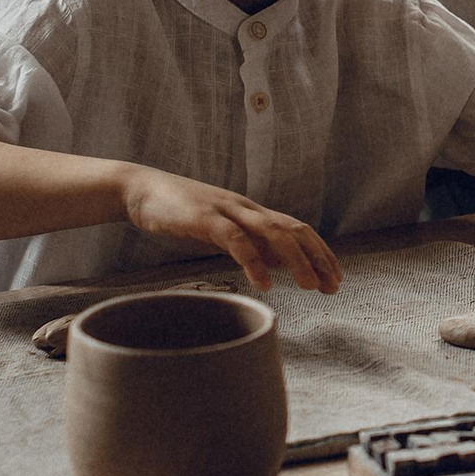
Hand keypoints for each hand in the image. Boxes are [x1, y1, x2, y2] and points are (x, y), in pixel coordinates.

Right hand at [120, 165, 342, 293]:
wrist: (139, 189)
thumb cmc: (179, 212)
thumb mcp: (220, 229)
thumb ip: (246, 242)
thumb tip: (275, 263)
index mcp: (250, 212)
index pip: (296, 229)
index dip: (319, 252)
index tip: (335, 278)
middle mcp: (245, 208)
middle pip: (293, 229)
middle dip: (318, 257)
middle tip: (334, 286)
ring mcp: (226, 210)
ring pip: (272, 232)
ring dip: (296, 260)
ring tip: (310, 286)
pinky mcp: (203, 218)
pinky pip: (236, 239)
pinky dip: (254, 261)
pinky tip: (265, 283)